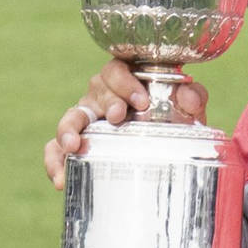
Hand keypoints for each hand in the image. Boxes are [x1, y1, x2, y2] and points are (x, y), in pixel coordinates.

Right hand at [42, 60, 209, 188]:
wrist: (171, 150)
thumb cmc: (175, 119)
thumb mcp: (187, 109)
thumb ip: (193, 97)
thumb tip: (189, 96)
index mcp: (127, 80)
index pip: (117, 69)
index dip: (125, 81)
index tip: (141, 101)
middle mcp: (102, 96)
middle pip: (95, 88)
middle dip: (105, 102)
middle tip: (118, 118)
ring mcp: (87, 119)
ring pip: (71, 116)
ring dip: (68, 129)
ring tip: (74, 146)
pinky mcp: (75, 143)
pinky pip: (55, 147)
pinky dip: (54, 160)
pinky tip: (61, 178)